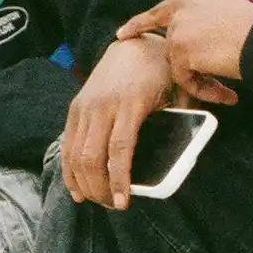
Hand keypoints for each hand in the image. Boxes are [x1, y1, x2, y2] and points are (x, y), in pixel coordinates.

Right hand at [61, 35, 176, 209]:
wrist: (134, 46)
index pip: (119, 150)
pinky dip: (69, 170)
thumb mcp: (176, 94)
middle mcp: (102, 106)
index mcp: (129, 104)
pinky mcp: (75, 108)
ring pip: (75, 154)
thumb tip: (184, 157)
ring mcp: (85, 106)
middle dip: (100, 188)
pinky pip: (67, 144)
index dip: (119, 179)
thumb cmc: (161, 72)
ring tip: (97, 201)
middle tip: (113, 206)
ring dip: (84, 183)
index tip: (123, 202)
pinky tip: (77, 189)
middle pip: (92, 157)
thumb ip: (181, 122)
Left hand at [116, 0, 252, 105]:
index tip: (124, 34)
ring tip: (225, 91)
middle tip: (191, 78)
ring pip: (178, 63)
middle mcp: (180, 6)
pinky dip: (202, 89)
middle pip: (169, 41)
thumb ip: (204, 19)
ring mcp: (178, 28)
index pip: (160, 10)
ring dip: (199, 79)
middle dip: (178, 62)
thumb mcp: (227, 10)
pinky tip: (224, 93)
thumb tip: (196, 40)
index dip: (140, 24)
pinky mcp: (181, 50)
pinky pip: (185, 78)